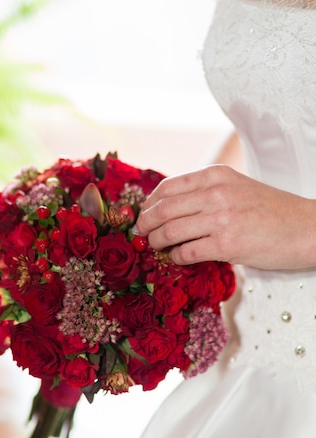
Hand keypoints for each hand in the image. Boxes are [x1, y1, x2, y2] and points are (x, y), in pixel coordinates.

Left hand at [136, 165, 315, 269]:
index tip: (143, 216)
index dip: (148, 205)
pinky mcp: (226, 244)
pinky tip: (178, 258)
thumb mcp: (236, 188)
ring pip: (169, 231)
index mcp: (216, 175)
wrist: (306, 228)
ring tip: (156, 248)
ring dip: (156, 242)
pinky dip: (176, 257)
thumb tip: (169, 208)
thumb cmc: (271, 211)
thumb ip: (205, 193)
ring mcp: (220, 218)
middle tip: (142, 235)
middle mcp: (215, 193)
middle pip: (162, 209)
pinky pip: (186, 252)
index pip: (166, 187)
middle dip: (145, 225)